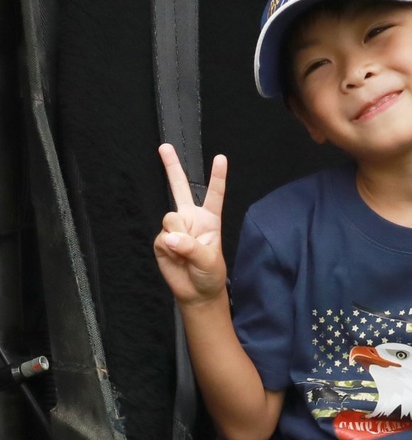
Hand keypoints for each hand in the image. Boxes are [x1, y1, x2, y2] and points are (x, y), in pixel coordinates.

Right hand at [153, 144, 228, 305]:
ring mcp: (175, 227)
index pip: (214, 195)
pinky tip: (175, 257)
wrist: (196, 292)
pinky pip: (162, 237)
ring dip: (177, 236)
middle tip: (164, 147)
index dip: (217, 177)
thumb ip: (192, 247)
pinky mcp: (161, 240)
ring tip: (185, 253)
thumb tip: (170, 237)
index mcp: (210, 219)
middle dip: (171, 167)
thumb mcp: (209, 261)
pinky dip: (168, 248)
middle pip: (180, 188)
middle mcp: (191, 218)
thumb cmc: (210, 274)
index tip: (221, 158)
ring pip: (170, 218)